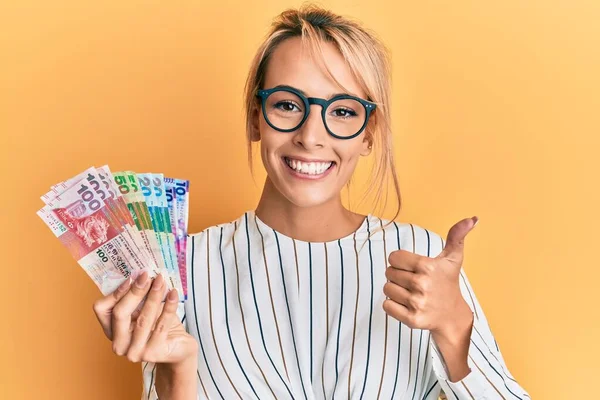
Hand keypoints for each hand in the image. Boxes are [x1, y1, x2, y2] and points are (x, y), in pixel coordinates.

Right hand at [92, 271, 197, 365]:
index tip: (132, 277)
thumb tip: (140, 275)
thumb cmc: (160, 326)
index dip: (115, 292)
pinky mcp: (154, 353)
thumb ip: (138, 298)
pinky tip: (173, 293)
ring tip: (162, 281)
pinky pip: (161, 325)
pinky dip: (169, 306)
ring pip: (143, 318)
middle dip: (135, 292)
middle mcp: (119, 344)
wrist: (179, 348)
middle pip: (120, 313)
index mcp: (112, 331)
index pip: (102, 309)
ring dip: (153, 296)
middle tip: (148, 276)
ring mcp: (135, 352)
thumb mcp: (144, 310)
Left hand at [382, 216, 477, 336]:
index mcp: (427, 267)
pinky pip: (386, 306)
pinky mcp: (412, 319)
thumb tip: (472, 218)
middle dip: (397, 275)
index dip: (400, 261)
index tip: (411, 267)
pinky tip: (406, 304)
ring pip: (387, 289)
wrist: (452, 315)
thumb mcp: (452, 258)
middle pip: (389, 273)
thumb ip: (457, 236)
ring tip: (410, 292)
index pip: (394, 257)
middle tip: (412, 281)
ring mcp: (417, 303)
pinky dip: (392, 305)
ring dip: (395, 290)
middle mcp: (422, 285)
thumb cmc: (448, 283)